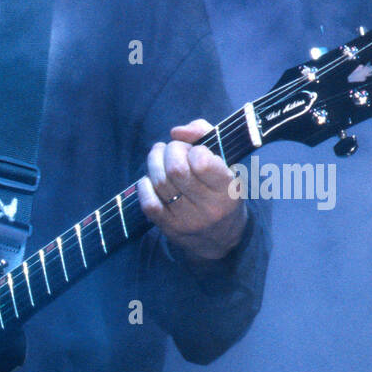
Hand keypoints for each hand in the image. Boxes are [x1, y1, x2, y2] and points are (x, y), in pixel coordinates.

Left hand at [138, 119, 247, 262]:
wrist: (222, 239)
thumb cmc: (221, 190)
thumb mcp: (226, 162)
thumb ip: (204, 134)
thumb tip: (176, 132)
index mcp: (227, 189)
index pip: (202, 162)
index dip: (193, 149)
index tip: (195, 150)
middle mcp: (209, 207)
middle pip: (176, 169)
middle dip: (170, 151)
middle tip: (173, 149)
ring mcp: (188, 220)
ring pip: (160, 183)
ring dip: (154, 162)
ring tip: (158, 154)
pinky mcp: (170, 229)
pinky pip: (149, 204)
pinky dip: (145, 186)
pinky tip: (150, 179)